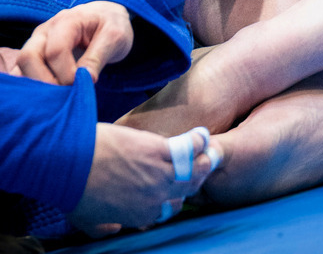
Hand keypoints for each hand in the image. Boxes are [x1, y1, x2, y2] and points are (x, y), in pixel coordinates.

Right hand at [14, 1, 133, 84]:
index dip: (66, 74)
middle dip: (44, 82)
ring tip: (60, 97)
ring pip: (21, 66)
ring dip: (36, 86)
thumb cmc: (111, 24)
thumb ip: (98, 57)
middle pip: (28, 57)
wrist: (106, 15)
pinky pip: (23, 72)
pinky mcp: (34, 55)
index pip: (55, 51)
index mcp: (67, 21)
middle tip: (66, 95)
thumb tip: (85, 80)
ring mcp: (36, 42)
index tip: (82, 85)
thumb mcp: (115, 37)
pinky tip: (51, 96)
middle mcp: (45, 30)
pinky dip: (32, 86)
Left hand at [70, 123, 221, 236]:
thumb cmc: (77, 191)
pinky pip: (189, 148)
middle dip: (195, 181)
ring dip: (204, 162)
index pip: (168, 211)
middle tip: (198, 168)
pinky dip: (198, 142)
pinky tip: (201, 135)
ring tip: (206, 151)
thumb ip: (106, 228)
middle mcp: (156, 198)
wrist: (73, 163)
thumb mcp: (89, 222)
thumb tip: (115, 229)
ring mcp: (161, 174)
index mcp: (141, 216)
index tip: (170, 189)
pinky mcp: (159, 150)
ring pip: (195, 172)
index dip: (171, 199)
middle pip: (187, 191)